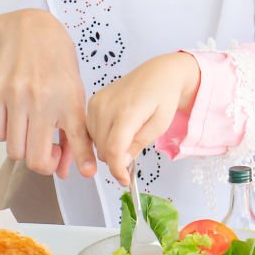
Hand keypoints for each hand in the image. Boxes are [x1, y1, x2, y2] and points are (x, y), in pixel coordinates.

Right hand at [0, 9, 94, 178]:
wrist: (31, 30)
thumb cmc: (57, 64)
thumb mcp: (74, 94)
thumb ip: (73, 133)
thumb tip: (69, 170)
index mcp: (70, 100)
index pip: (78, 140)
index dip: (83, 161)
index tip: (86, 173)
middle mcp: (43, 99)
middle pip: (36, 159)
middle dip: (44, 163)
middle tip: (48, 152)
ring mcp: (16, 96)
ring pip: (15, 151)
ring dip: (24, 149)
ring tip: (32, 133)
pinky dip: (8, 134)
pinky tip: (17, 118)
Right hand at [86, 52, 200, 186]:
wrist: (158, 73)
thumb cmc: (163, 97)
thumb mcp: (159, 125)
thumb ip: (139, 144)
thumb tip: (120, 163)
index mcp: (128, 111)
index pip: (114, 149)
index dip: (117, 170)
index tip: (124, 180)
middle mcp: (107, 106)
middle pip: (103, 149)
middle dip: (116, 158)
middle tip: (132, 155)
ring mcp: (97, 102)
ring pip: (95, 142)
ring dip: (109, 148)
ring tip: (129, 136)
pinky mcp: (92, 101)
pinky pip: (92, 130)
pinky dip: (103, 136)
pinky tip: (118, 130)